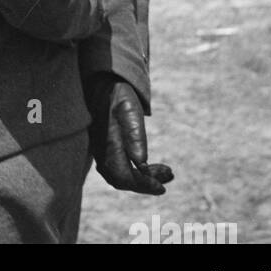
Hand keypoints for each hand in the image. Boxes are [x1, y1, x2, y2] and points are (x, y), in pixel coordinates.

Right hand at [87, 75, 173, 193]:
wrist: (102, 82)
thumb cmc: (119, 95)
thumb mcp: (131, 112)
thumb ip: (136, 138)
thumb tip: (142, 166)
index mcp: (109, 145)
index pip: (125, 177)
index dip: (144, 185)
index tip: (163, 188)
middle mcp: (102, 151)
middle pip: (122, 180)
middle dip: (147, 184)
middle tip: (169, 176)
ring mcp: (100, 150)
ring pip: (120, 175)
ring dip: (143, 178)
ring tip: (166, 171)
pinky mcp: (103, 147)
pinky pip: (117, 167)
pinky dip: (135, 171)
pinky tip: (147, 165)